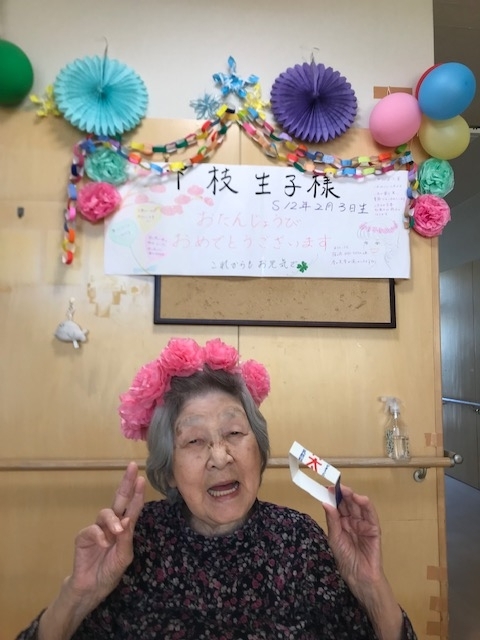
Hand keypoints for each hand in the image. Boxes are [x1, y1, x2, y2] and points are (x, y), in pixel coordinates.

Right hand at [67, 461, 145, 606]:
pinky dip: (99, 536)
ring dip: (113, 520)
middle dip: (126, 483)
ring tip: (117, 531)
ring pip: (105, 513)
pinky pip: (92, 530)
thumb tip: (127, 519)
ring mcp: (97, 529)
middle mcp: (112, 524)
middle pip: (119, 499)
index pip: (132, 507)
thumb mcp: (124, 557)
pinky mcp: (84, 537)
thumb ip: (126, 539)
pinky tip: (103, 544)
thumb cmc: (110, 570)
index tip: (142, 478)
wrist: (92, 588)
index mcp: (124, 527)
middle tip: (132, 468)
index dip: (137, 493)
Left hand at [322, 485, 404, 639]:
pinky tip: (360, 499)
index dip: (332, 498)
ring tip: (345, 490)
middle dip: (341, 494)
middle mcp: (353, 522)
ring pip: (358, 507)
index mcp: (342, 525)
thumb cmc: (347, 561)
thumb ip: (333, 521)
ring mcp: (364, 525)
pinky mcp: (374, 530)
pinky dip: (367, 506)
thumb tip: (326, 503)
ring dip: (353, 497)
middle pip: (348, 505)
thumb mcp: (335, 539)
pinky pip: (371, 515)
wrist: (361, 578)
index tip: (326, 488)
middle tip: (335, 486)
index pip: (337, 507)